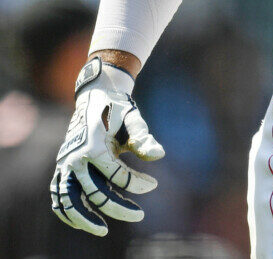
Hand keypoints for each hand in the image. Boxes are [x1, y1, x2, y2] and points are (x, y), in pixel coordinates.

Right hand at [50, 57, 164, 235]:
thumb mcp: (133, 119)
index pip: (117, 176)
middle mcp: (76, 158)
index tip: (154, 184)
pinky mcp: (61, 167)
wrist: (94, 95)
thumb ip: (144, 137)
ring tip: (102, 231)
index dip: (137, 183)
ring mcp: (65, 164)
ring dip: (84, 219)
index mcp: (94, 145)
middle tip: (140, 215)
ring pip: (69, 201)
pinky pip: (58, 196)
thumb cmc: (117, 108)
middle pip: (95, 193)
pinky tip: (82, 222)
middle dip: (119, 207)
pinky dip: (66, 212)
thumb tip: (160, 155)